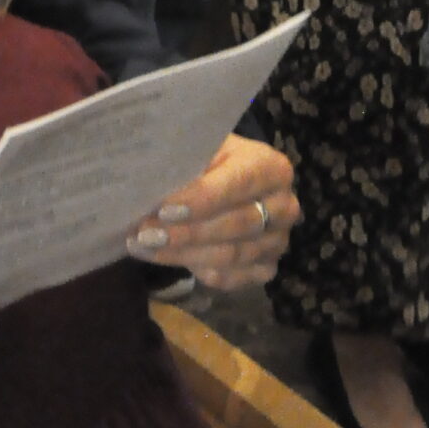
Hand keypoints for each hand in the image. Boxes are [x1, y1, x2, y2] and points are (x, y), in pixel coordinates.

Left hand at [129, 133, 296, 287]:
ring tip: (143, 246)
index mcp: (272, 167)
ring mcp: (278, 241)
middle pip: (236, 224)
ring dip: (183, 254)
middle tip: (145, 233)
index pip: (239, 184)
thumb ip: (185, 163)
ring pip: (230, 255)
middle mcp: (285, 206)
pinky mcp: (265, 268)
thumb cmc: (210, 160)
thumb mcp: (200, 149)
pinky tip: (166, 258)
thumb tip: (151, 183)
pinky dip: (195, 269)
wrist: (229, 180)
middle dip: (186, 232)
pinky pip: (231, 278)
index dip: (202, 199)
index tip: (164, 209)